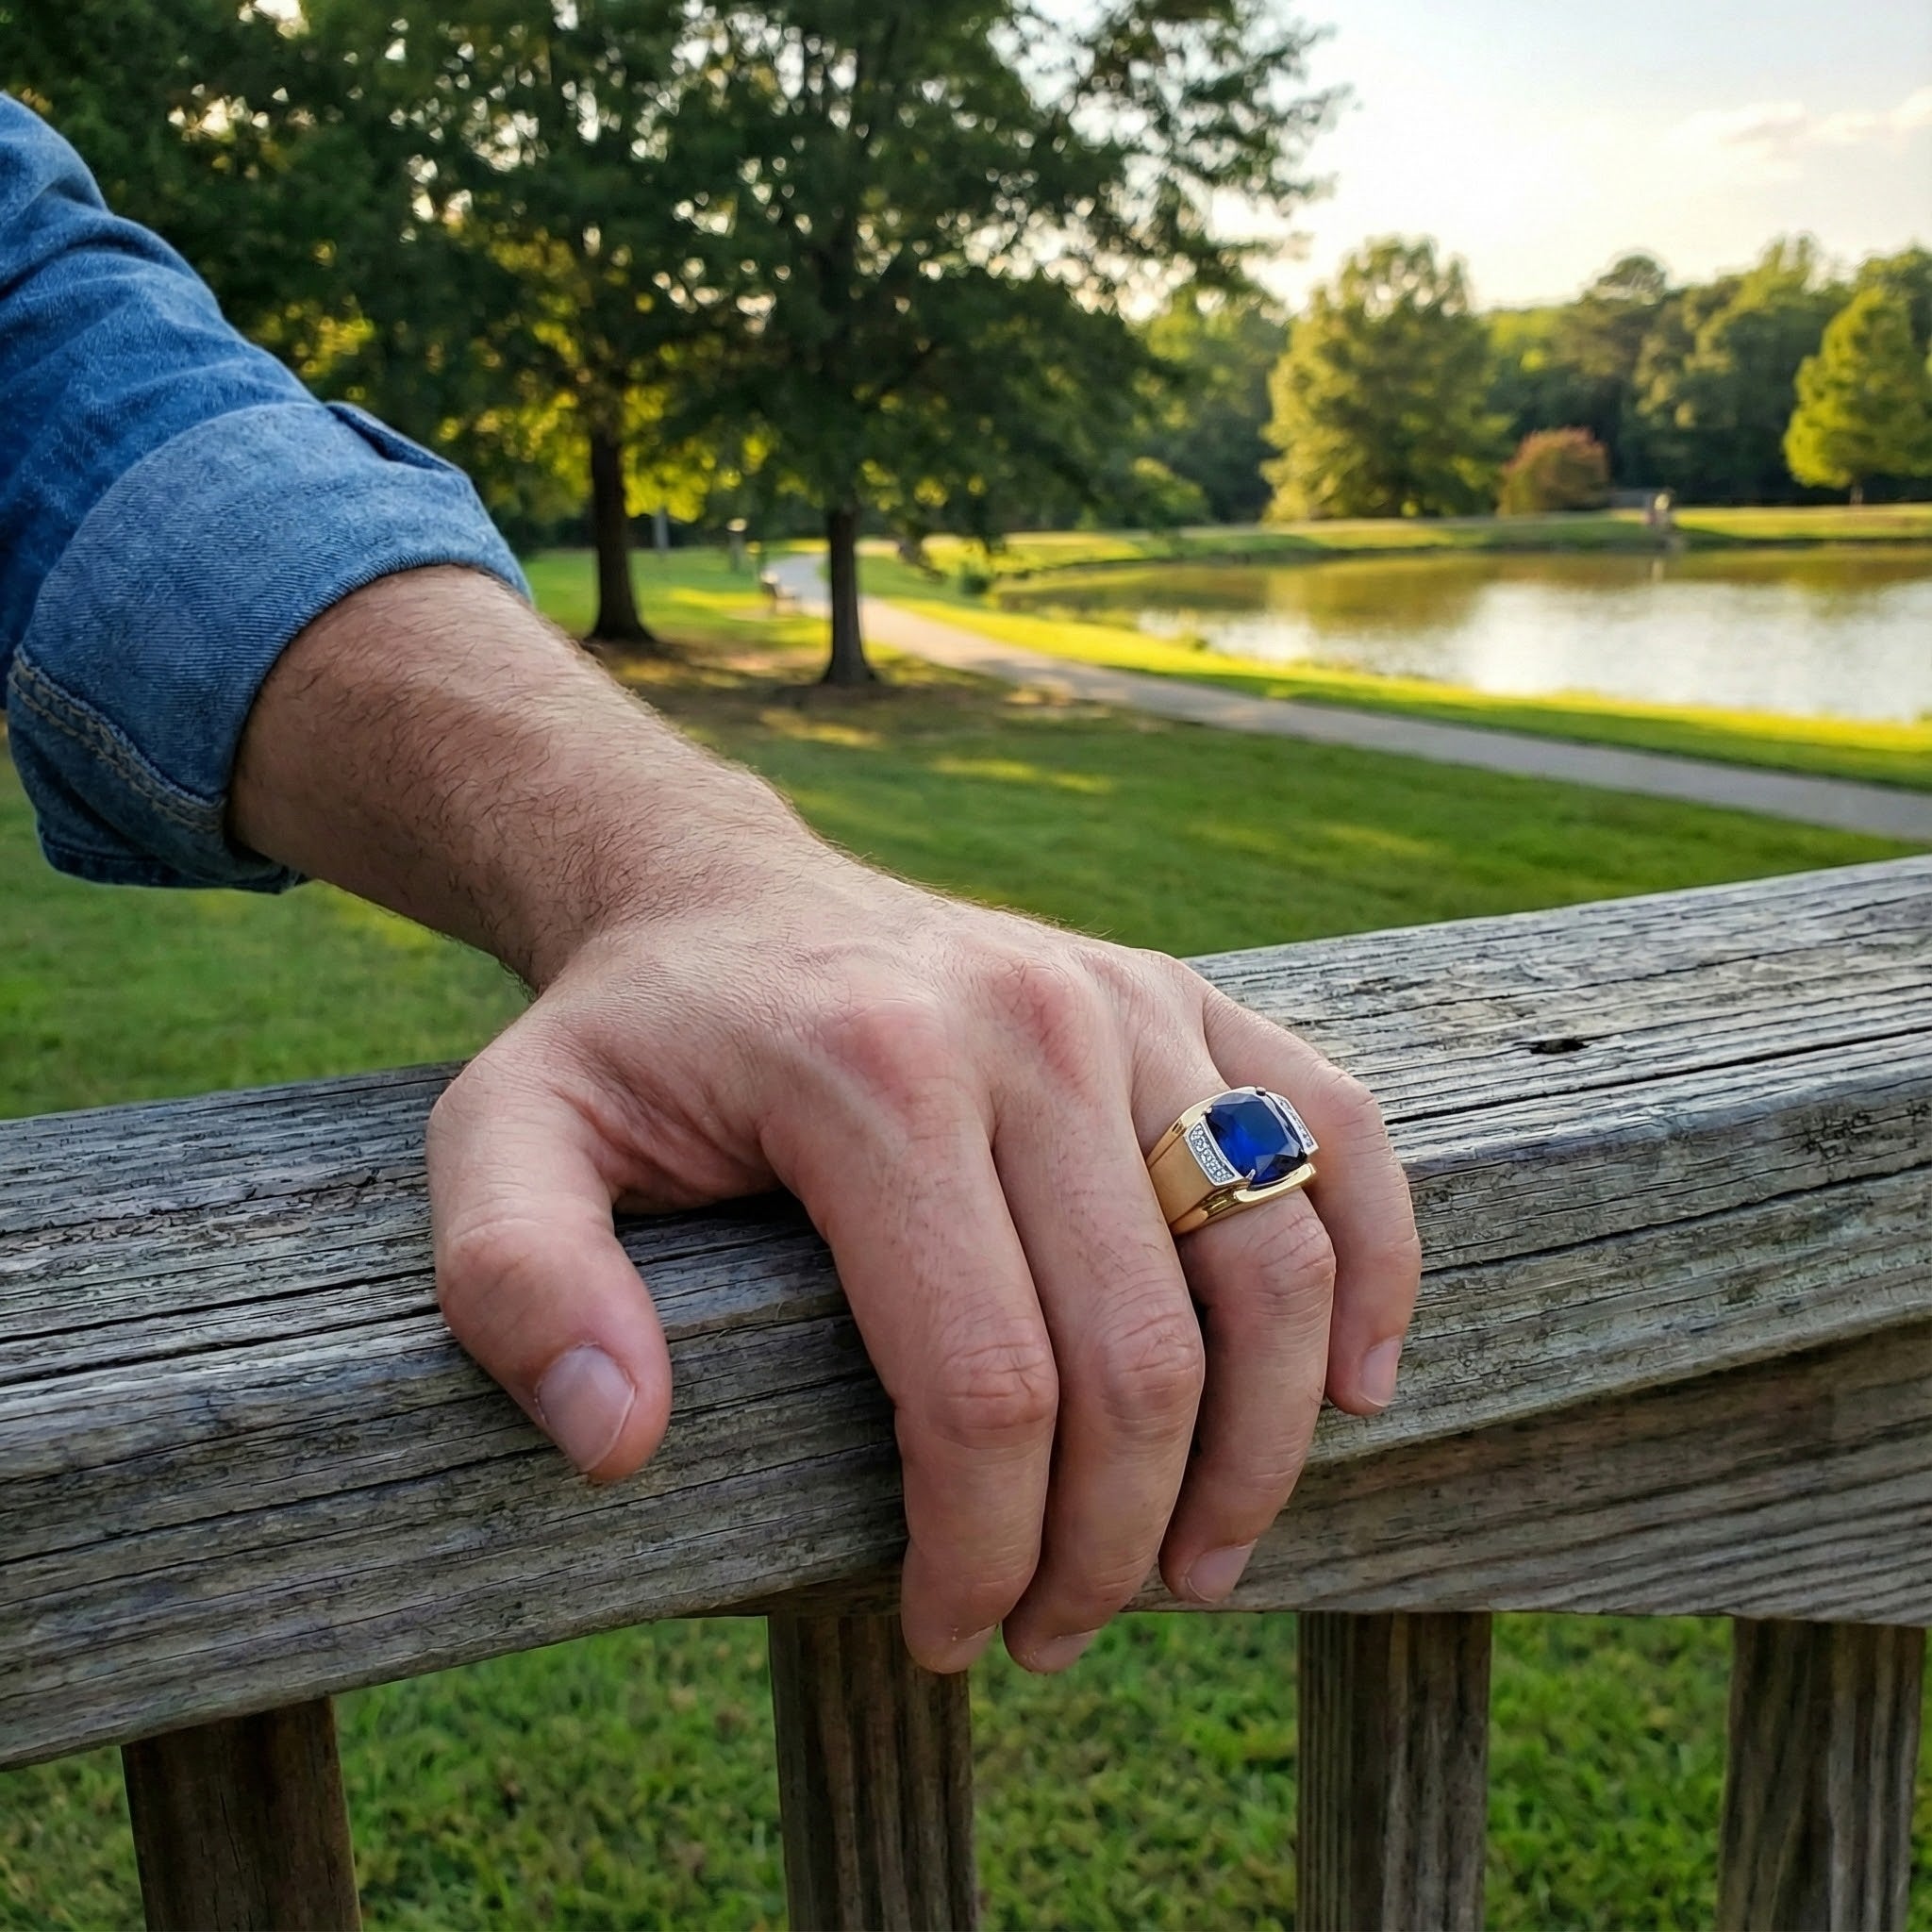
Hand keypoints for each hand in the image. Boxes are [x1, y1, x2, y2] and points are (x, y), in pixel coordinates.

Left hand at [428, 855, 1417, 1671]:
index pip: (983, 1381)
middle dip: (1114, 1543)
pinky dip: (1380, 1270)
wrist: (723, 892)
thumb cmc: (632, 1044)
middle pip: (1141, 1352)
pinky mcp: (1189, 997)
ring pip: (1273, 1266)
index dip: (986, 1549)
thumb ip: (519, 1281)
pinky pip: (1344, 1136)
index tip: (952, 1633)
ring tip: (1194, 1565)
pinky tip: (1359, 1388)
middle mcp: (1032, 1024)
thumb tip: (619, 1441)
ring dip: (1260, 1453)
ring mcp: (1131, 1002)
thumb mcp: (506, 1139)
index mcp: (875, 1075)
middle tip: (1060, 1632)